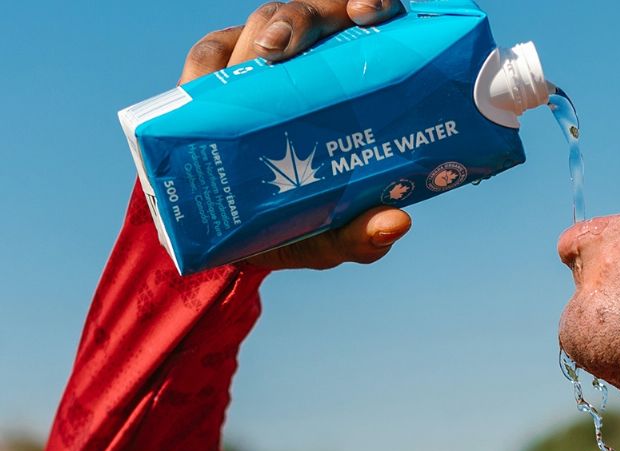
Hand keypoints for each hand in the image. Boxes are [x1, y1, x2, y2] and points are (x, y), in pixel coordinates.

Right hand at [179, 0, 410, 270]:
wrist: (235, 239)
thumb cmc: (299, 224)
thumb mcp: (333, 236)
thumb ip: (363, 233)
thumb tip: (395, 222)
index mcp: (355, 82)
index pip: (370, 21)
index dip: (373, 2)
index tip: (367, 14)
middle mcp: (313, 61)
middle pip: (313, 12)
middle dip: (301, 18)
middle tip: (286, 48)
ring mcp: (263, 63)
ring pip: (263, 22)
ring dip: (260, 33)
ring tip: (261, 59)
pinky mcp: (217, 77)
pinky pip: (209, 54)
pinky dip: (206, 65)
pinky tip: (205, 84)